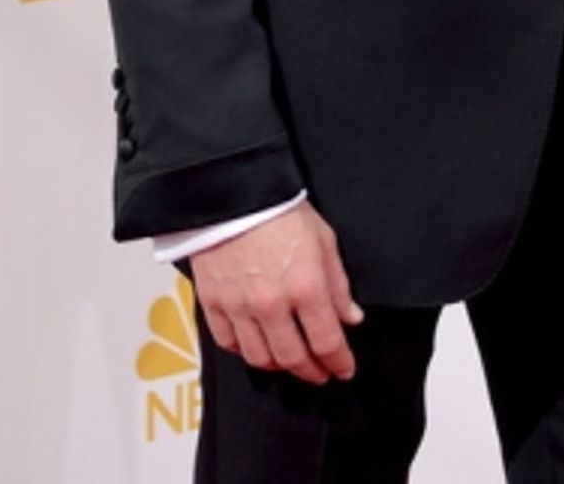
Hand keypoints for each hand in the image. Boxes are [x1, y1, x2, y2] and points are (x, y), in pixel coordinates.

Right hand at [191, 201, 364, 382]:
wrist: (235, 190)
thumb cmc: (280, 207)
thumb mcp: (324, 239)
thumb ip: (338, 284)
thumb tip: (350, 317)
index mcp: (305, 286)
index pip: (327, 342)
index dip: (340, 362)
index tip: (345, 369)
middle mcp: (272, 303)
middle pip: (293, 358)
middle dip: (312, 371)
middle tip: (320, 372)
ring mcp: (239, 306)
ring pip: (260, 358)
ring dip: (279, 365)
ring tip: (290, 360)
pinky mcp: (213, 302)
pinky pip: (228, 342)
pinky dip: (244, 351)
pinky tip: (256, 345)